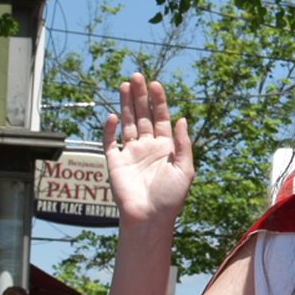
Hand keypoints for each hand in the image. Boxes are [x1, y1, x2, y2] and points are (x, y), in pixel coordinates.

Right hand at [104, 73, 194, 228]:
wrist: (150, 218)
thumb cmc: (170, 198)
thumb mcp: (185, 169)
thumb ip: (183, 143)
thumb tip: (183, 119)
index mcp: (166, 148)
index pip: (161, 118)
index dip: (159, 101)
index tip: (156, 84)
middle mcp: (148, 147)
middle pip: (142, 115)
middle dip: (140, 96)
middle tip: (136, 76)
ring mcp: (131, 154)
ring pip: (127, 123)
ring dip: (126, 105)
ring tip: (124, 85)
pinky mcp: (115, 162)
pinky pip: (110, 142)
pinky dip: (110, 129)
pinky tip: (113, 115)